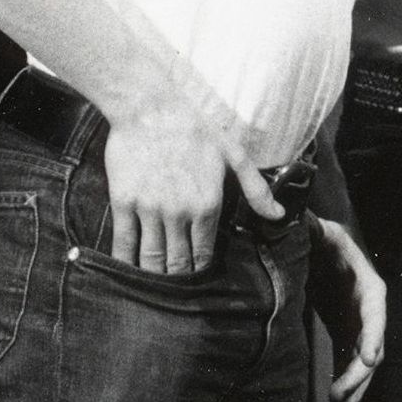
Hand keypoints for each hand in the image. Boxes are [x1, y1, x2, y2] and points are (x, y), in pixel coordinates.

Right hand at [102, 94, 279, 275]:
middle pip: (178, 264)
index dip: (202, 271)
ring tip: (155, 290)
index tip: (199, 281)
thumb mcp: (234, 154)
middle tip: (178, 294)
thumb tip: (278, 215)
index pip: (205, 254)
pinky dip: (125, 263)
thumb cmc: (195, 128)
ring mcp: (150, 210)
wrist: (149, 107)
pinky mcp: (123, 203)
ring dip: (154, 278)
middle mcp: (179, 213)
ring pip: (151, 259)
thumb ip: (256, 189)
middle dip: (179, 281)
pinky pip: (123, 244)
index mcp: (208, 205)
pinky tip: (128, 274)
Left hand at [307, 214, 387, 401]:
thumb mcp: (314, 231)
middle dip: (360, 373)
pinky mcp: (345, 333)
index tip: (368, 359)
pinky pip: (351, 362)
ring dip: (356, 385)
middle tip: (340, 397)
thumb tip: (299, 221)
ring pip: (365, 360)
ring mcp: (358, 322)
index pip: (375, 310)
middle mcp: (368, 306)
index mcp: (365, 281)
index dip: (373, 334)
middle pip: (373, 342)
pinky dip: (347, 382)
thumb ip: (310, 229)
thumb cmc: (315, 237)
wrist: (312, 247)